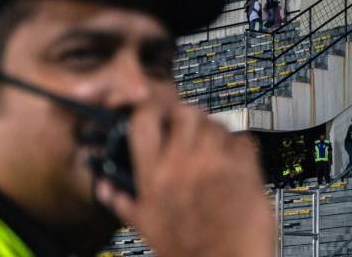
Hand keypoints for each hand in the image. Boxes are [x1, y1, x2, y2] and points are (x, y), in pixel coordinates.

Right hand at [95, 101, 274, 256]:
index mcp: (155, 177)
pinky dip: (241, 148)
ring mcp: (214, 164)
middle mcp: (182, 165)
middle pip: (186, 112)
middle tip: (192, 131)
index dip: (151, 110)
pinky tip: (236, 164)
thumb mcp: (148, 228)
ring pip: (216, 123)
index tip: (158, 114)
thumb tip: (107, 189)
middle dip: (190, 117)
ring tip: (216, 151)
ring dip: (217, 133)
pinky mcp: (244, 169)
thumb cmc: (189, 253)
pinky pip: (243, 140)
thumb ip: (125, 203)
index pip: (144, 120)